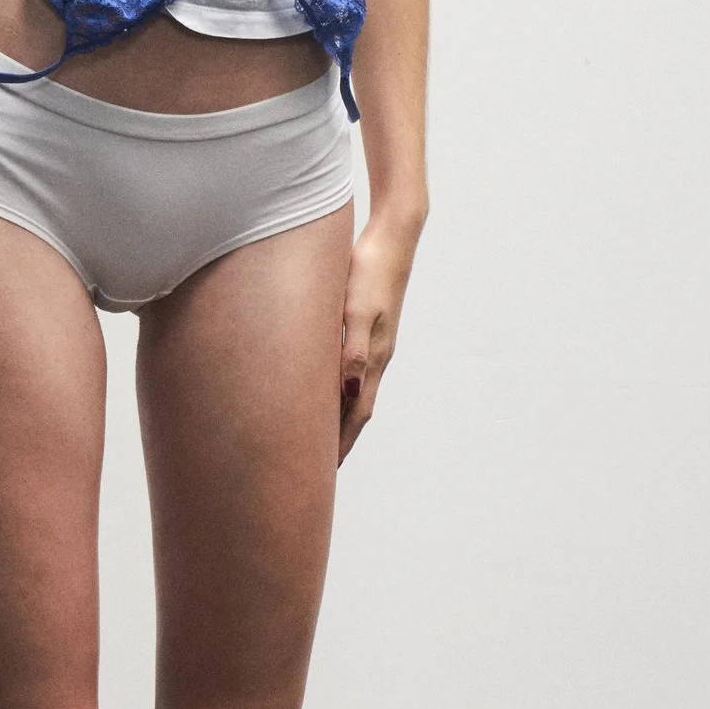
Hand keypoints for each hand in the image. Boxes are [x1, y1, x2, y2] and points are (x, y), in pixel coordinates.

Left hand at [338, 210, 420, 462]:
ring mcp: (374, 342)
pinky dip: (338, 389)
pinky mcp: (368, 327)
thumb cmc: (369, 271)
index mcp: (374, 357)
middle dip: (339, 438)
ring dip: (338, 415)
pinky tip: (325, 388)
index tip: (325, 470)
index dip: (341, 442)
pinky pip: (351, 369)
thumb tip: (349, 392)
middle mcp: (376, 356)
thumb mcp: (355, 310)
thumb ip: (352, 350)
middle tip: (317, 464)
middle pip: (357, 408)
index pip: (357, 412)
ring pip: (355, 390)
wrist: (392, 238)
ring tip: (318, 436)